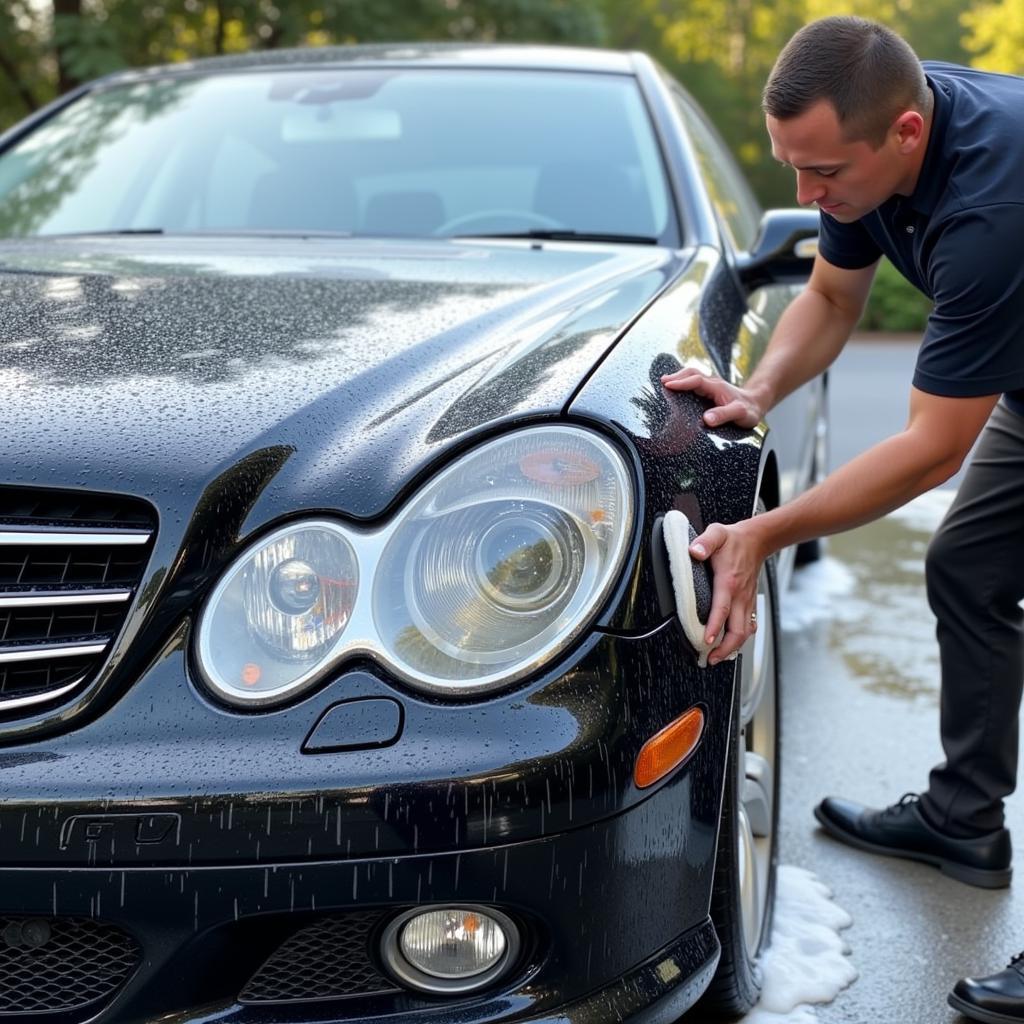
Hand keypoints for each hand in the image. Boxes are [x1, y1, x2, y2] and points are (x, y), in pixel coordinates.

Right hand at [660, 368, 765, 428]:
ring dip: (678, 377)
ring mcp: (711, 385)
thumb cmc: (749, 410)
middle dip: (676, 376)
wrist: (757, 403)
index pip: (696, 381)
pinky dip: (683, 381)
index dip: (681, 382)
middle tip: (662, 381)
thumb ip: (723, 415)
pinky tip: (676, 387)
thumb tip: (706, 420)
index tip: (668, 385)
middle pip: (692, 373)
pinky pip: (694, 381)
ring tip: (665, 382)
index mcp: (717, 387)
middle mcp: (713, 383)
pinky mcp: (710, 389)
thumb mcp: (740, 415)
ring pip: (692, 375)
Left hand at [689, 520, 764, 664]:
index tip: (706, 640)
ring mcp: (747, 601)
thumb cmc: (733, 540)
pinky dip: (740, 639)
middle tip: (709, 658)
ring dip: (732, 647)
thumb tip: (693, 551)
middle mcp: (740, 595)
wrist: (757, 540)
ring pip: (744, 632)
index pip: (722, 608)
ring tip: (717, 657)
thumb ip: (704, 542)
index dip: (715, 626)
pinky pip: (748, 626)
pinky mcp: (749, 603)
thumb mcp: (716, 533)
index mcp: (728, 581)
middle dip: (725, 647)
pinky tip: (731, 646)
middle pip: (737, 629)